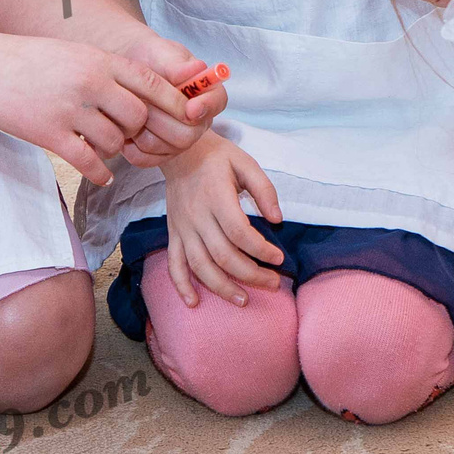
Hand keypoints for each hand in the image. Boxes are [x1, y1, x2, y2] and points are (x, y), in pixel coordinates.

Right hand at [0, 35, 200, 185]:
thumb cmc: (30, 61)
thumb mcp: (74, 54)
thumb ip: (107, 70)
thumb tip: (143, 91)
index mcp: (99, 60)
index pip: (151, 83)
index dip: (172, 104)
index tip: (181, 118)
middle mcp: (89, 83)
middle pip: (137, 117)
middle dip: (136, 132)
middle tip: (123, 135)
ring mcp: (69, 110)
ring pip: (114, 142)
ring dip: (113, 151)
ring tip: (100, 147)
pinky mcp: (50, 135)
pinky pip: (89, 163)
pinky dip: (100, 174)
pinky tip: (99, 175)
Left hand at [91, 21, 220, 164]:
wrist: (125, 74)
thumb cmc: (149, 59)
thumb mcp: (161, 53)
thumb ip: (177, 64)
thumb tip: (196, 68)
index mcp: (206, 92)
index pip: (217, 102)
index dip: (206, 106)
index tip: (190, 107)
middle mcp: (197, 120)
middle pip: (190, 134)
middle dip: (162, 118)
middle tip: (142, 101)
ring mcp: (179, 140)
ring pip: (167, 148)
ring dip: (144, 129)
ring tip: (129, 109)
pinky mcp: (158, 154)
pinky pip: (146, 159)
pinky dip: (130, 145)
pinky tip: (122, 127)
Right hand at [159, 134, 283, 305]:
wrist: (178, 151)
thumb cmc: (217, 157)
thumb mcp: (246, 163)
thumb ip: (264, 190)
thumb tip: (278, 220)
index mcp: (216, 197)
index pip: (239, 233)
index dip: (261, 250)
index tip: (279, 258)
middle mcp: (196, 215)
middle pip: (222, 255)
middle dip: (250, 275)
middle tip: (273, 284)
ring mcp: (182, 227)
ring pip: (199, 265)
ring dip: (221, 287)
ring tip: (243, 300)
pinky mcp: (174, 232)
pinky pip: (173, 263)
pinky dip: (181, 285)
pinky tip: (194, 302)